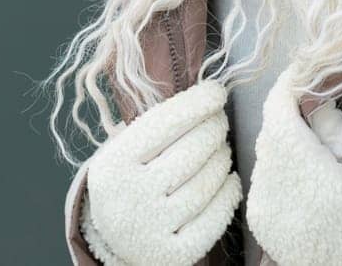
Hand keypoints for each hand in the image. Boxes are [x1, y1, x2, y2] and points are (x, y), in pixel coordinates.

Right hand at [80, 79, 241, 265]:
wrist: (113, 243)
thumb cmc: (128, 181)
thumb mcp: (123, 153)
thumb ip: (155, 127)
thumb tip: (206, 95)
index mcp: (113, 164)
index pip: (166, 123)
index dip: (198, 103)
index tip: (216, 92)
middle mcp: (130, 198)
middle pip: (192, 150)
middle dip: (214, 128)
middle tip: (219, 121)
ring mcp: (153, 229)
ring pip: (207, 181)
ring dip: (223, 158)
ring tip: (222, 149)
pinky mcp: (174, 254)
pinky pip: (216, 216)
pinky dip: (228, 192)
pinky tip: (228, 180)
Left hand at [246, 68, 341, 265]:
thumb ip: (332, 127)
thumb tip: (307, 92)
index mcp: (305, 181)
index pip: (279, 118)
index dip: (287, 89)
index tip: (301, 70)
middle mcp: (278, 203)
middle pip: (269, 138)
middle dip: (285, 113)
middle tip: (308, 93)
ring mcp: (270, 222)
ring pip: (265, 160)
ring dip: (281, 140)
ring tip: (308, 127)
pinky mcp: (271, 233)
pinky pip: (266, 186)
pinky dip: (279, 167)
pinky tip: (300, 161)